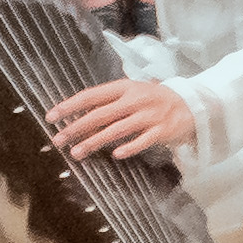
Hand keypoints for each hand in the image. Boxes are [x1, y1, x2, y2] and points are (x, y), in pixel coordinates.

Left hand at [47, 76, 196, 160]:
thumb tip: (77, 118)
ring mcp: (150, 115)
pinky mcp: (162, 130)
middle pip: (101, 114)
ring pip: (117, 130)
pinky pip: (143, 140)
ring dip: (95, 141)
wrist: (191, 104)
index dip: (70, 106)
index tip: (51, 117)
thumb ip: (108, 104)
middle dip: (76, 128)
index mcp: (125, 88)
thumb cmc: (153, 100)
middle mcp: (136, 100)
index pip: (92, 95)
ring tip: (76, 152)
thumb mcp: (131, 94)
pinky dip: (130, 147)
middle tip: (58, 140)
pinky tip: (116, 155)